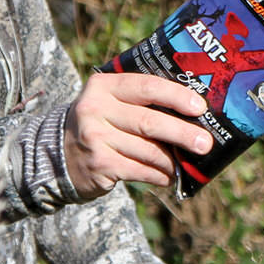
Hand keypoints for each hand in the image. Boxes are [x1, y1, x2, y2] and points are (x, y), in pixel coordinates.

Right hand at [63, 72, 211, 199]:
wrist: (58, 154)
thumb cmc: (100, 123)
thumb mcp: (110, 101)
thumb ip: (141, 99)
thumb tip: (193, 112)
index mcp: (103, 86)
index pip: (146, 87)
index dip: (176, 96)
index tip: (200, 107)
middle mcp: (96, 109)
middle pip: (149, 122)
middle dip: (182, 133)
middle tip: (205, 144)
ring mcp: (96, 138)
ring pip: (147, 151)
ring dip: (172, 160)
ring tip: (187, 164)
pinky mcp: (100, 164)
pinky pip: (140, 171)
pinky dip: (159, 176)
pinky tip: (169, 177)